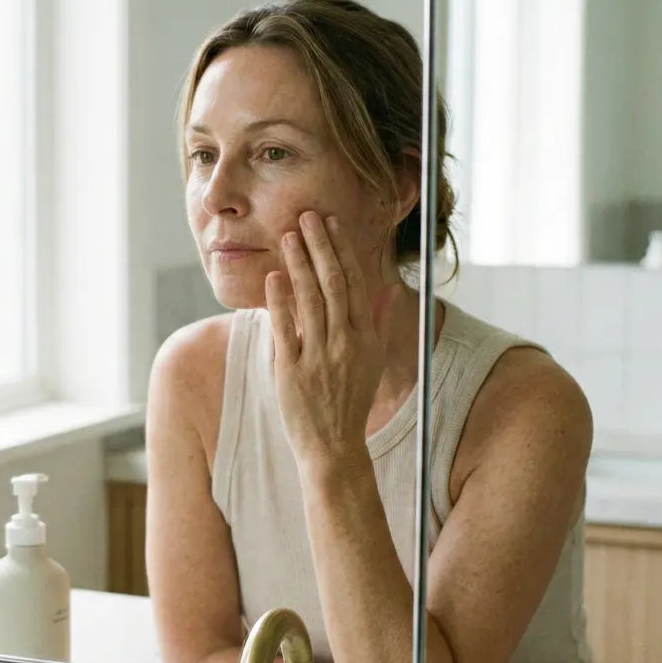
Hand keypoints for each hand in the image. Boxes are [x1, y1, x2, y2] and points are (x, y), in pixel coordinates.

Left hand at [264, 211, 398, 469]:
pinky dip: (280, 302)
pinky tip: (274, 277)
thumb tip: (387, 289)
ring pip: (310, 300)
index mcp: (365, 337)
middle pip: (333, 284)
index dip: (341, 249)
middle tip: (306, 216)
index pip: (355, 283)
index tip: (331, 223)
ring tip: (288, 236)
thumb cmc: (350, 401)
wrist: (334, 447)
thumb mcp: (372, 361)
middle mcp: (345, 343)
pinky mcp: (292, 371)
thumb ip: (378, 323)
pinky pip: (287, 330)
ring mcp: (319, 356)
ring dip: (299, 264)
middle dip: (320, 246)